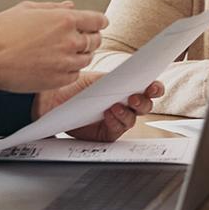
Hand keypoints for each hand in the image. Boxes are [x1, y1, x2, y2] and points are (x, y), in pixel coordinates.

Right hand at [0, 1, 106, 94]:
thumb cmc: (2, 31)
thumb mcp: (27, 9)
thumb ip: (53, 7)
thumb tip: (71, 5)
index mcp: (65, 19)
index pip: (98, 20)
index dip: (99, 21)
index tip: (97, 24)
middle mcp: (70, 41)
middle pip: (96, 40)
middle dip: (90, 37)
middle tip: (79, 37)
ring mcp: (66, 62)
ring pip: (87, 58)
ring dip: (81, 54)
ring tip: (65, 51)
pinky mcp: (59, 80)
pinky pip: (75, 74)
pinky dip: (71, 69)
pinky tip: (58, 64)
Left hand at [33, 72, 164, 141]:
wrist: (53, 99)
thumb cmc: (76, 86)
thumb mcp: (98, 79)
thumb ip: (118, 79)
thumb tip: (134, 75)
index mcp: (127, 88)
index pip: (148, 89)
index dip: (155, 88)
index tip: (153, 86)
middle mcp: (125, 104)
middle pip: (145, 106)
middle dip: (143, 102)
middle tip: (134, 98)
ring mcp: (118, 119)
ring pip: (132, 119)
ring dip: (127, 113)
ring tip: (115, 106)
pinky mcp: (108, 133)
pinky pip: (118, 129)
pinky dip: (115, 122)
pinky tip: (108, 115)